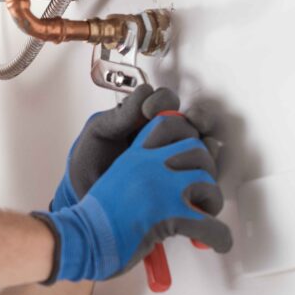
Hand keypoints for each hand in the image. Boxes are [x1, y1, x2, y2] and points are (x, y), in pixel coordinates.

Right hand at [35, 113, 231, 282]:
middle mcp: (148, 165)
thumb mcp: (116, 181)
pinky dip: (219, 237)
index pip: (168, 124)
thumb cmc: (95, 219)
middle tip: (201, 188)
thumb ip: (142, 174)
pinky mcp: (170, 216)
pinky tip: (217, 243)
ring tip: (205, 212)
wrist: (80, 239)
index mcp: (134, 155)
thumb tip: (175, 180)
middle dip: (206, 168)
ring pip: (208, 181)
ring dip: (212, 200)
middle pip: (196, 149)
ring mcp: (161, 188)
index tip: (190, 150)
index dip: (185, 133)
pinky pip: (211, 225)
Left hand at [52, 85, 223, 210]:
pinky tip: (195, 168)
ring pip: (203, 142)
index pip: (165, 100)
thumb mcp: (99, 132)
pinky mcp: (184, 181)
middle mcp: (166, 136)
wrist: (89, 199)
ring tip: (193, 147)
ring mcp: (177, 157)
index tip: (147, 112)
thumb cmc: (90, 164)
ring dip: (202, 141)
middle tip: (182, 125)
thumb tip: (144, 95)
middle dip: (192, 118)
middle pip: (192, 118)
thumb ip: (121, 114)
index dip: (161, 101)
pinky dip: (206, 165)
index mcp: (144, 118)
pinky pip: (205, 169)